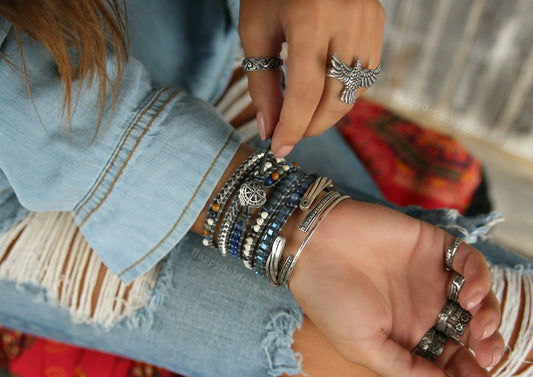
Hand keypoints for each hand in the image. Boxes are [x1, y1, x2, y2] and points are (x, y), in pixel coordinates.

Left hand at [238, 0, 384, 156]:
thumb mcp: (256, 32)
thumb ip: (262, 83)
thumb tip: (268, 128)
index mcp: (310, 20)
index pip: (306, 93)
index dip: (292, 128)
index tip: (278, 148)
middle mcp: (347, 22)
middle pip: (335, 99)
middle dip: (310, 127)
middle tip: (289, 135)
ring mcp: (368, 22)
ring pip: (354, 92)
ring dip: (328, 114)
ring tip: (303, 118)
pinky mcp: (377, 22)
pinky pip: (365, 75)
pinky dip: (343, 93)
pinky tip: (324, 94)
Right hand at [286, 199, 503, 376]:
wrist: (312, 247)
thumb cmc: (330, 299)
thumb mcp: (364, 346)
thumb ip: (405, 367)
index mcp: (407, 333)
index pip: (449, 356)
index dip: (467, 370)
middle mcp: (423, 305)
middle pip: (470, 329)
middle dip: (485, 346)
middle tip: (487, 357)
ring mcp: (430, 275)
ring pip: (477, 298)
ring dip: (489, 315)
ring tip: (480, 328)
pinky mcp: (432, 246)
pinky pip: (469, 262)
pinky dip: (479, 279)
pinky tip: (469, 296)